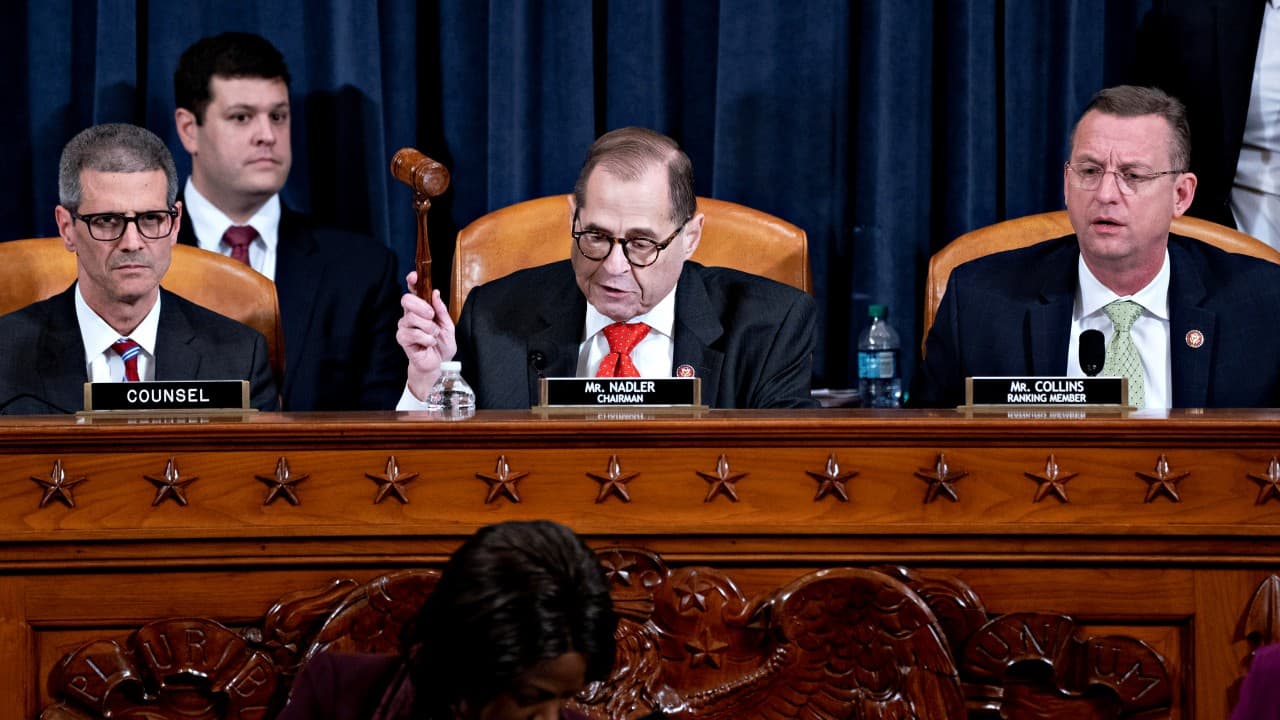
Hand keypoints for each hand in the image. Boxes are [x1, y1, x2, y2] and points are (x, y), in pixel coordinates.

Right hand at [396, 271, 456, 399]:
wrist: (439, 364)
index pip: (413, 291)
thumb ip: (441, 310)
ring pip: (412, 318)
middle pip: (406, 300)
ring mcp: (404, 327)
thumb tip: (435, 292)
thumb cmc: (441, 344)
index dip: (412, 282)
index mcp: (420, 309)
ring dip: (429, 328)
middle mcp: (409, 315)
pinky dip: (426, 339)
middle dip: (422, 306)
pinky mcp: (402, 339)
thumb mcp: (447, 325)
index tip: (414, 276)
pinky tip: (428, 344)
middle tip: (431, 317)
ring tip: (433, 336)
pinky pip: (413, 333)